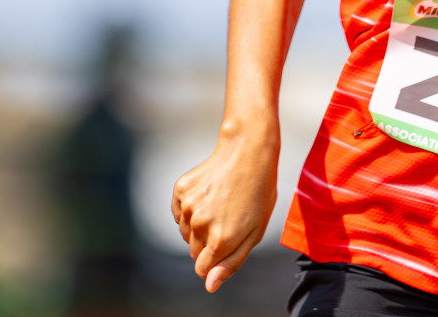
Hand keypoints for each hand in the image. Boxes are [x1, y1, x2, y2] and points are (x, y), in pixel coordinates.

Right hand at [170, 131, 279, 292]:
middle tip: (228, 220)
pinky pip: (179, 214)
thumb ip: (231, 263)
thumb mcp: (255, 232)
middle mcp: (200, 224)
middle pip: (194, 252)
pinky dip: (190, 210)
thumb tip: (209, 285)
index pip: (202, 270)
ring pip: (186, 233)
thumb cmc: (257, 193)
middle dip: (208, 244)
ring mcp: (188, 206)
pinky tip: (209, 195)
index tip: (227, 244)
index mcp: (221, 239)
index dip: (215, 262)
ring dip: (199, 226)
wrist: (247, 152)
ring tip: (220, 205)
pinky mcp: (180, 190)